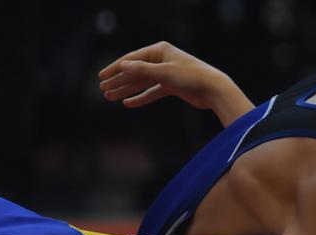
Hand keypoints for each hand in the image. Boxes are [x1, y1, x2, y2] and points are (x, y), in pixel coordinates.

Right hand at [99, 41, 233, 110]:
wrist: (214, 90)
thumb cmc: (191, 77)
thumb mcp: (164, 73)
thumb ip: (142, 70)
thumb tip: (122, 66)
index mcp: (160, 50)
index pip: (131, 59)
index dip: (115, 68)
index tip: (101, 77)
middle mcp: (162, 60)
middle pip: (135, 71)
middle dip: (118, 80)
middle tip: (103, 90)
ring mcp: (167, 73)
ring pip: (142, 82)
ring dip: (127, 89)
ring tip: (110, 97)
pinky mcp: (173, 86)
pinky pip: (152, 92)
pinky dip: (141, 97)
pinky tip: (128, 103)